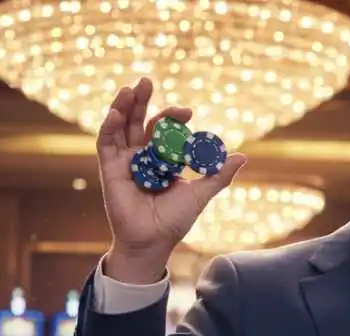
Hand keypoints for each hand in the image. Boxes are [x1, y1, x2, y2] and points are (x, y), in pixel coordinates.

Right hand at [97, 77, 246, 281]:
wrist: (153, 241)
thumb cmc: (175, 220)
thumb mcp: (200, 194)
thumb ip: (218, 176)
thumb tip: (243, 157)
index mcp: (163, 159)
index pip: (166, 131)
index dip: (174, 118)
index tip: (187, 112)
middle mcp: (142, 156)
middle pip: (140, 122)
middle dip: (143, 101)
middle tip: (148, 81)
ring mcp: (125, 161)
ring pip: (122, 127)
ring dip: (124, 106)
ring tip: (131, 88)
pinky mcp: (110, 169)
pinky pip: (106, 143)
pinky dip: (110, 126)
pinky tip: (117, 113)